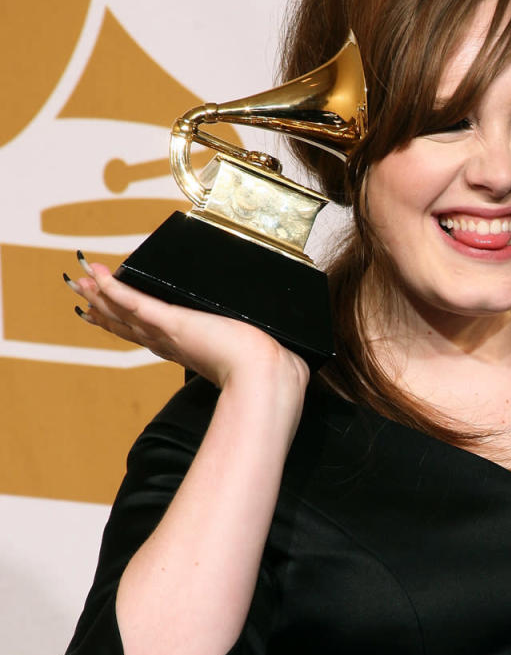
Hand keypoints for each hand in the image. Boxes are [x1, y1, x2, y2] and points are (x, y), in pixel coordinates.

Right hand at [66, 251, 308, 393]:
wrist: (268, 379)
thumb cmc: (271, 373)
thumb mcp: (261, 352)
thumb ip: (263, 346)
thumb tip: (285, 344)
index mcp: (194, 351)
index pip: (155, 334)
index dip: (131, 324)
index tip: (112, 315)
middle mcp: (177, 345)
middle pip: (131, 325)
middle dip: (106, 310)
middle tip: (82, 294)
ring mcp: (173, 334)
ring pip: (128, 313)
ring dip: (103, 296)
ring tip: (80, 282)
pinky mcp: (176, 324)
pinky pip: (139, 303)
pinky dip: (116, 289)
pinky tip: (99, 275)